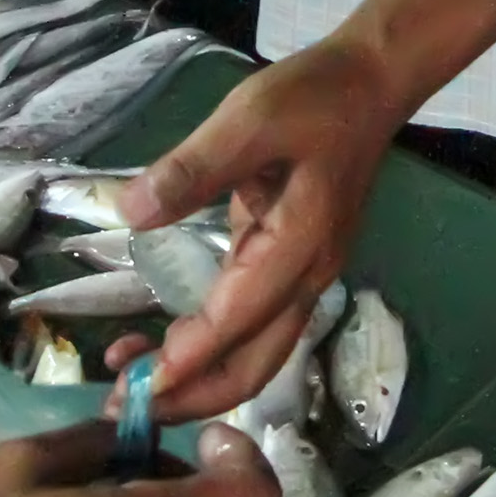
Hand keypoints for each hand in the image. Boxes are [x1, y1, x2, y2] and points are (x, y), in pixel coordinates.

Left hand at [109, 35, 414, 419]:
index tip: (141, 386)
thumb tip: (133, 213)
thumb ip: (192, 168)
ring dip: (197, 382)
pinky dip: (206, 350)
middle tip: (125, 411)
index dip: (191, 357)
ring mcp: (303, 278)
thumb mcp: (248, 117)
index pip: (241, 318)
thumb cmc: (313, 98)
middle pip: (256, 365)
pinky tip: (163, 350)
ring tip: (133, 390)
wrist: (370, 85)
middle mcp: (308, 276)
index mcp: (301, 244)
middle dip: (193, 397)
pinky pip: (249, 329)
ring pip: (254, 356)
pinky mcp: (289, 270)